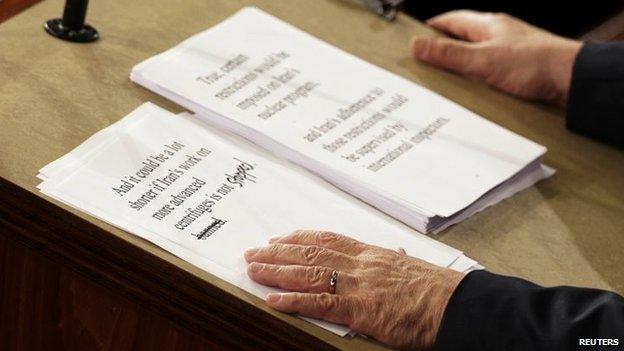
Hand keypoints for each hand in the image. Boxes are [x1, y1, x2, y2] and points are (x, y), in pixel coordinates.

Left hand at [244, 230, 464, 349]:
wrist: (457, 304)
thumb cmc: (440, 289)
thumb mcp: (414, 267)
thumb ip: (398, 260)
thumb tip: (397, 253)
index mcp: (373, 254)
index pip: (329, 239)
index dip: (300, 237)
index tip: (280, 237)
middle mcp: (361, 264)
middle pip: (311, 252)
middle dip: (278, 252)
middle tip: (254, 251)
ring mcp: (359, 284)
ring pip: (309, 273)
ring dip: (277, 271)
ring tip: (253, 268)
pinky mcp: (360, 309)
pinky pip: (319, 302)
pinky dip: (293, 300)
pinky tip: (272, 299)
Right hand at [410, 10, 581, 106]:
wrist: (570, 81)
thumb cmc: (535, 63)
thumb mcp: (482, 59)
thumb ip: (449, 53)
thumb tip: (418, 44)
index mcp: (487, 26)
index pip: (450, 21)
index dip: (430, 29)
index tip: (413, 40)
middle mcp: (497, 37)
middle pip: (461, 40)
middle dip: (442, 51)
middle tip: (424, 65)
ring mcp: (507, 53)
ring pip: (474, 58)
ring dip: (459, 69)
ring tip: (443, 83)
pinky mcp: (516, 71)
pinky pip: (487, 73)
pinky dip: (475, 81)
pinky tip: (471, 93)